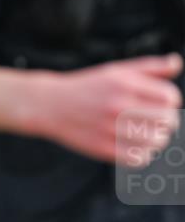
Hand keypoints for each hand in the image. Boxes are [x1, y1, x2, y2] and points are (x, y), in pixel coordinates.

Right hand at [30, 54, 181, 166]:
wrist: (50, 105)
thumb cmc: (86, 87)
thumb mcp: (116, 70)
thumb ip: (149, 66)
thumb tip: (176, 62)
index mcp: (125, 85)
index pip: (170, 97)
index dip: (170, 101)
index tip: (159, 103)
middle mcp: (118, 106)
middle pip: (168, 120)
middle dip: (168, 121)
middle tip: (157, 121)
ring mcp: (110, 129)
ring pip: (156, 142)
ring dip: (157, 139)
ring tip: (146, 134)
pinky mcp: (102, 149)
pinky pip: (138, 159)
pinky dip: (142, 154)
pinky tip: (134, 146)